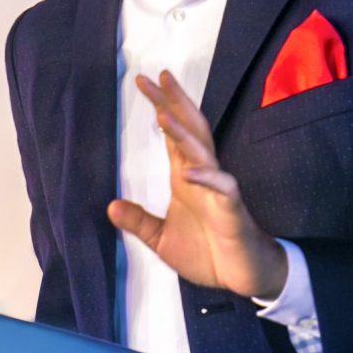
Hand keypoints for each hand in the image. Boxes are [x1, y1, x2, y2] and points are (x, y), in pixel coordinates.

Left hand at [107, 69, 288, 300]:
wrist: (243, 277)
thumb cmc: (208, 254)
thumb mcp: (162, 240)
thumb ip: (139, 222)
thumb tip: (109, 207)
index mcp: (184, 177)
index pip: (172, 135)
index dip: (160, 107)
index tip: (143, 82)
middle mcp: (201, 175)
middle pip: (188, 130)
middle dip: (173, 103)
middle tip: (156, 76)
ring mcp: (218, 189)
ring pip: (202, 152)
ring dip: (183, 134)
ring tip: (162, 116)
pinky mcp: (232, 208)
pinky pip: (222, 187)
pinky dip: (206, 178)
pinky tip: (188, 172)